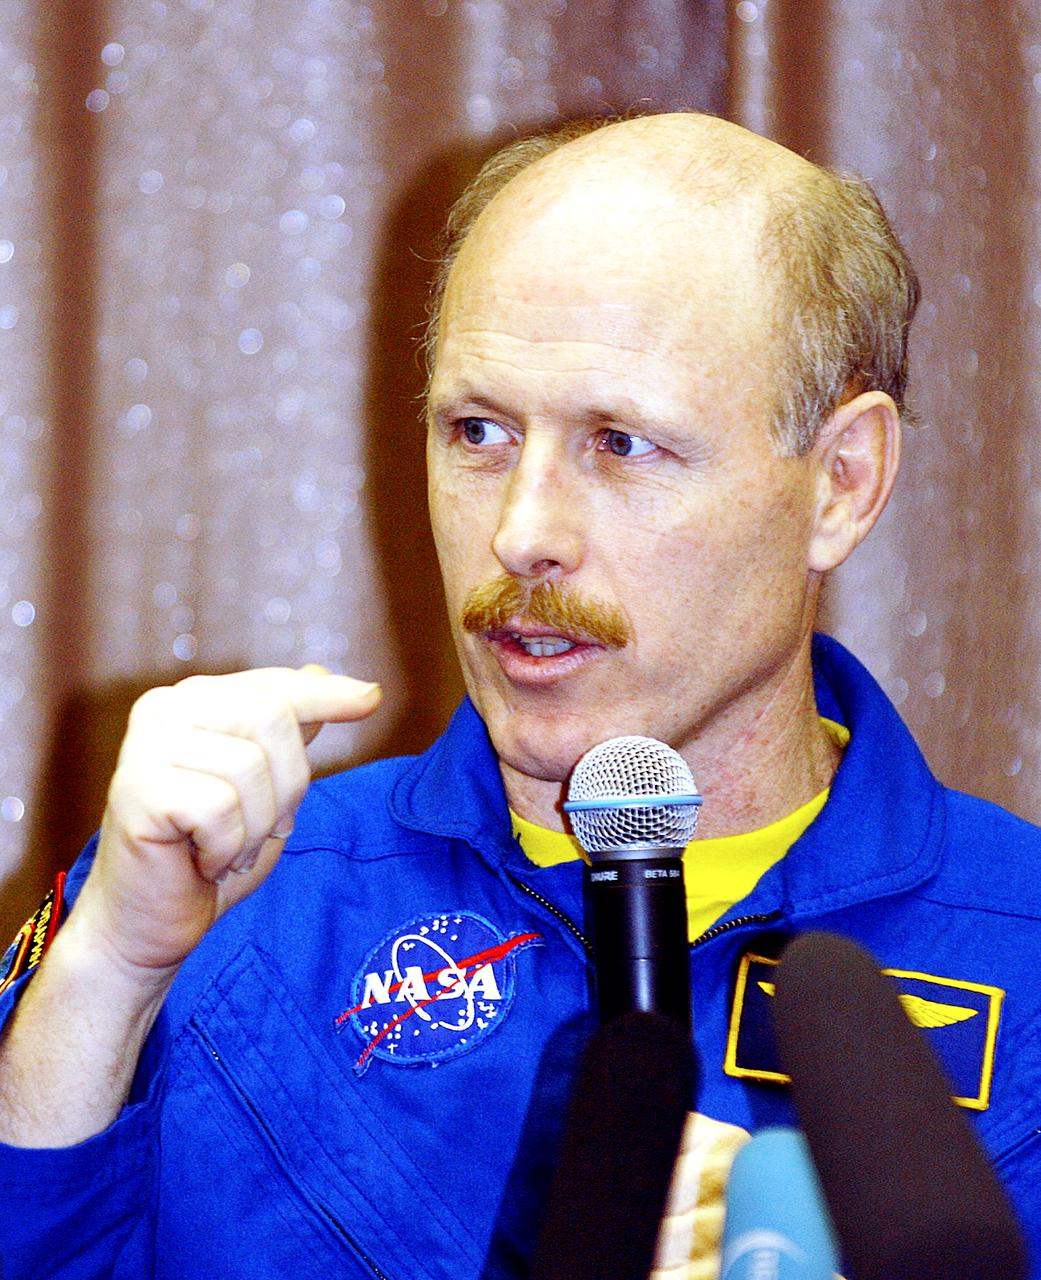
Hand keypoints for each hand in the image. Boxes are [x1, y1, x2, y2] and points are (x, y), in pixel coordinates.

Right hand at [71, 665, 380, 982]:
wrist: (146, 924)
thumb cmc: (208, 857)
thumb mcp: (265, 790)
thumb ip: (285, 733)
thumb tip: (322, 673)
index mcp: (195, 700)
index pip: (275, 687)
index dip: (326, 697)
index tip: (372, 699)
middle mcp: (165, 708)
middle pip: (272, 717)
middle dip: (290, 785)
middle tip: (268, 828)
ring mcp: (145, 745)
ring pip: (250, 766)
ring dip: (256, 825)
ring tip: (230, 850)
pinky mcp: (136, 789)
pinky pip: (220, 807)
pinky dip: (227, 847)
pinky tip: (204, 862)